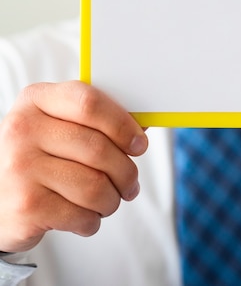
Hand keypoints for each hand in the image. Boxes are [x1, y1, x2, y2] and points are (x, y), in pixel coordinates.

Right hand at [0, 81, 147, 252]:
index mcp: (36, 100)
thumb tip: (141, 128)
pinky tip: (84, 215)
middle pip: (97, 148)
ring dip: (112, 199)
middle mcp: (23, 129)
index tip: (139, 143)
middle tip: (131, 182)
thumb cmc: (40, 157)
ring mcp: (20, 167)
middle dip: (125, 170)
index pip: (89, 102)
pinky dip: (92, 220)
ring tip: (109, 200)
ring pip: (94, 185)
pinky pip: (80, 215)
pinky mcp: (25, 206)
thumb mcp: (59, 127)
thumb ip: (96, 121)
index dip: (122, 124)